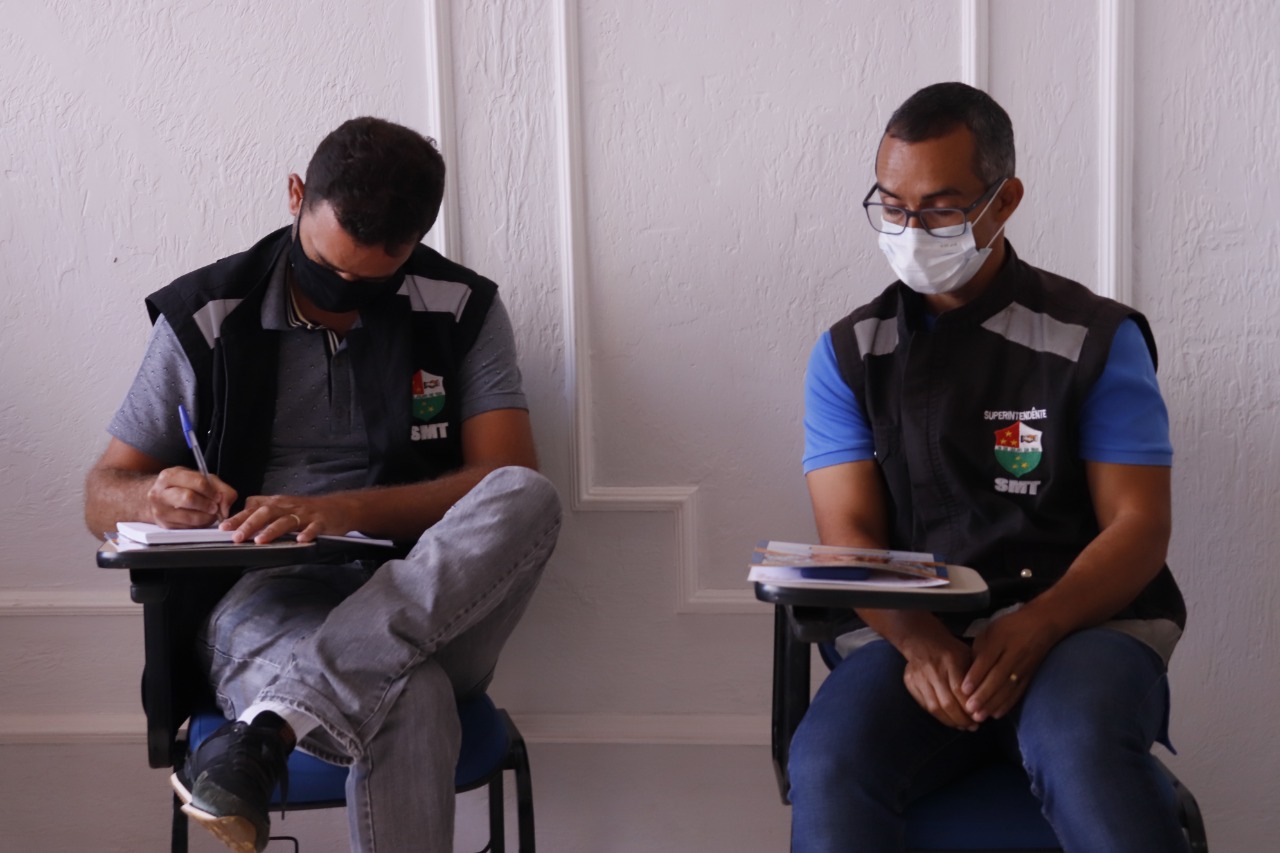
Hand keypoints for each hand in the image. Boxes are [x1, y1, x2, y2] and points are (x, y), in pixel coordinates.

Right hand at [147, 467, 236, 528]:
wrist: (160, 497)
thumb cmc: (182, 486)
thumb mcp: (201, 479)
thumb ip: (220, 488)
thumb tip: (225, 507)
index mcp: (169, 477)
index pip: (197, 482)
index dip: (212, 491)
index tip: (218, 496)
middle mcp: (160, 493)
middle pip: (189, 499)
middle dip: (207, 504)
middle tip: (215, 507)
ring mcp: (160, 511)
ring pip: (190, 517)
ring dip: (206, 517)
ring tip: (210, 513)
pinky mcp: (165, 525)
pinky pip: (189, 527)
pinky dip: (200, 524)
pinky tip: (201, 518)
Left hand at [220, 493, 354, 543]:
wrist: (339, 508)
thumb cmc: (309, 509)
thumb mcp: (284, 505)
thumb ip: (263, 507)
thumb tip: (241, 512)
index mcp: (278, 503)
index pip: (254, 509)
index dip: (239, 518)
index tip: (224, 528)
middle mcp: (289, 507)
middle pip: (267, 512)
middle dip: (250, 524)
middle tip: (237, 537)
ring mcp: (306, 514)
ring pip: (287, 520)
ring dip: (272, 530)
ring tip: (260, 540)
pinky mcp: (321, 522)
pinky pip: (314, 527)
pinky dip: (308, 533)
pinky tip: (301, 540)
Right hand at [901, 631, 978, 730]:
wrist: (922, 641)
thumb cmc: (951, 650)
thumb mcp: (968, 656)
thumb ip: (975, 677)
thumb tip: (984, 704)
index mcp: (950, 660)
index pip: (960, 691)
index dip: (970, 708)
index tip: (980, 717)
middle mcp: (932, 669)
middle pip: (947, 702)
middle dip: (961, 719)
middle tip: (973, 726)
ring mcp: (919, 677)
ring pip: (934, 707)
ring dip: (950, 721)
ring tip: (962, 726)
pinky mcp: (910, 683)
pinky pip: (924, 705)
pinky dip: (938, 716)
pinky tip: (948, 719)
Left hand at [961, 608, 1061, 722]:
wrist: (1042, 625)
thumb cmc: (1009, 627)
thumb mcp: (990, 631)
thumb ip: (979, 650)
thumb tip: (967, 672)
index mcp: (1000, 640)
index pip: (987, 659)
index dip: (976, 675)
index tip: (964, 690)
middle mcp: (1013, 655)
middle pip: (997, 677)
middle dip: (983, 695)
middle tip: (969, 709)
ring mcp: (1023, 667)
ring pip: (1007, 688)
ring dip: (993, 704)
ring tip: (979, 716)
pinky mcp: (1029, 677)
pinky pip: (1018, 693)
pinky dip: (1007, 704)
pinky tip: (996, 714)